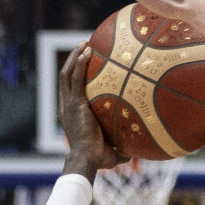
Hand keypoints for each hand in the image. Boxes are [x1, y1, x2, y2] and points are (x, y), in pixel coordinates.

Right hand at [54, 43, 123, 180]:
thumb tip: (138, 148)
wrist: (87, 160)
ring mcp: (69, 104)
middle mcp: (66, 106)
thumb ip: (122, 145)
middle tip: (84, 46)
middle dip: (73, 60)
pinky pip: (76, 78)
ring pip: (67, 74)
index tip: (83, 64)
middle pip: (66, 77)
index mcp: (71, 114)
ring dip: (75, 57)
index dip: (74, 76)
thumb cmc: (98, 159)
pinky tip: (88, 52)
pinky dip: (80, 63)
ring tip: (84, 44)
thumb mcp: (111, 148)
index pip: (69, 90)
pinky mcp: (75, 103)